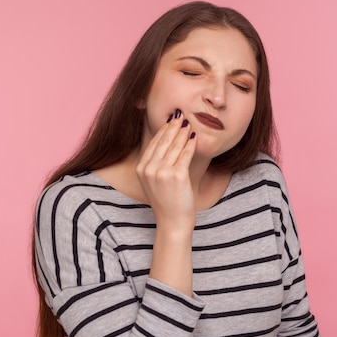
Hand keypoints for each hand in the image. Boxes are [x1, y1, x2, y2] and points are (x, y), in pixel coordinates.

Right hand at [136, 109, 196, 228]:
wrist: (172, 221)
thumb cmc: (166, 201)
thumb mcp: (154, 181)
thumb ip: (156, 163)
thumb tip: (166, 141)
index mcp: (141, 168)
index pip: (154, 143)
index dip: (163, 130)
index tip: (171, 121)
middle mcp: (149, 169)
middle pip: (163, 142)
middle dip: (173, 126)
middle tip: (182, 115)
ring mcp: (162, 172)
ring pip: (174, 146)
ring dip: (183, 132)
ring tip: (190, 123)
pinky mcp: (176, 176)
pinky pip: (185, 155)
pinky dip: (190, 144)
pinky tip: (195, 137)